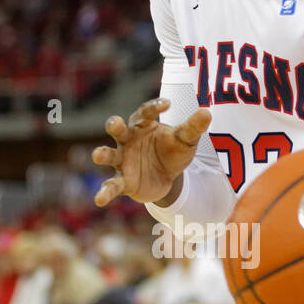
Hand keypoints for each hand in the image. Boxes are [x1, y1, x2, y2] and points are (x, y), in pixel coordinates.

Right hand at [93, 97, 211, 206]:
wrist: (168, 178)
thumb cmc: (172, 151)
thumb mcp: (185, 141)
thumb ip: (193, 128)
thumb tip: (207, 112)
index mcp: (143, 126)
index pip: (145, 113)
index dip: (154, 107)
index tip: (168, 104)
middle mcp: (128, 140)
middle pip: (118, 130)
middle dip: (114, 125)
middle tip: (114, 123)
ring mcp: (123, 161)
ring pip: (109, 155)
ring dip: (103, 154)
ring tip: (97, 155)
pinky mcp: (123, 181)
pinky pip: (112, 185)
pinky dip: (105, 192)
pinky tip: (99, 200)